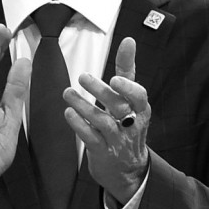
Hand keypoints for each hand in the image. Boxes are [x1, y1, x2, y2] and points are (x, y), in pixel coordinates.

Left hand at [63, 37, 149, 204]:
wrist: (127, 167)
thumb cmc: (127, 124)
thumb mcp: (131, 98)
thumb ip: (127, 70)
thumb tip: (129, 40)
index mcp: (141, 110)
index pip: (139, 97)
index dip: (128, 88)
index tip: (114, 78)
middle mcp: (131, 125)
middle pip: (118, 107)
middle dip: (100, 92)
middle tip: (82, 77)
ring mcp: (117, 140)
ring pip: (102, 122)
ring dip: (84, 106)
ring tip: (67, 93)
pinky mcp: (102, 152)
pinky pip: (91, 138)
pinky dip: (79, 126)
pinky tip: (68, 113)